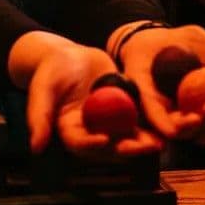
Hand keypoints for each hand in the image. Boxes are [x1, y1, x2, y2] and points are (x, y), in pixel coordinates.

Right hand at [11, 33, 162, 159]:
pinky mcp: (124, 109)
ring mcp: (109, 122)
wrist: (69, 56)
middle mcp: (92, 131)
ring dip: (145, 141)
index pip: (81, 143)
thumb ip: (38, 115)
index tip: (104, 140)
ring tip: (161, 142)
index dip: (92, 144)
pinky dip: (153, 122)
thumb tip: (35, 147)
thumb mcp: (42, 89)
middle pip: (111, 146)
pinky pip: (139, 118)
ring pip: (128, 136)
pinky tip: (168, 122)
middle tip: (144, 147)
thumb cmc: (51, 71)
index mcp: (70, 130)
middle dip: (128, 148)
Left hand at [116, 24, 204, 145]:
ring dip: (191, 129)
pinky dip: (164, 127)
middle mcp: (192, 117)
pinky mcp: (146, 111)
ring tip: (194, 117)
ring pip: (184, 135)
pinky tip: (171, 128)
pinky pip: (156, 123)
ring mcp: (168, 118)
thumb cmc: (189, 45)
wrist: (152, 34)